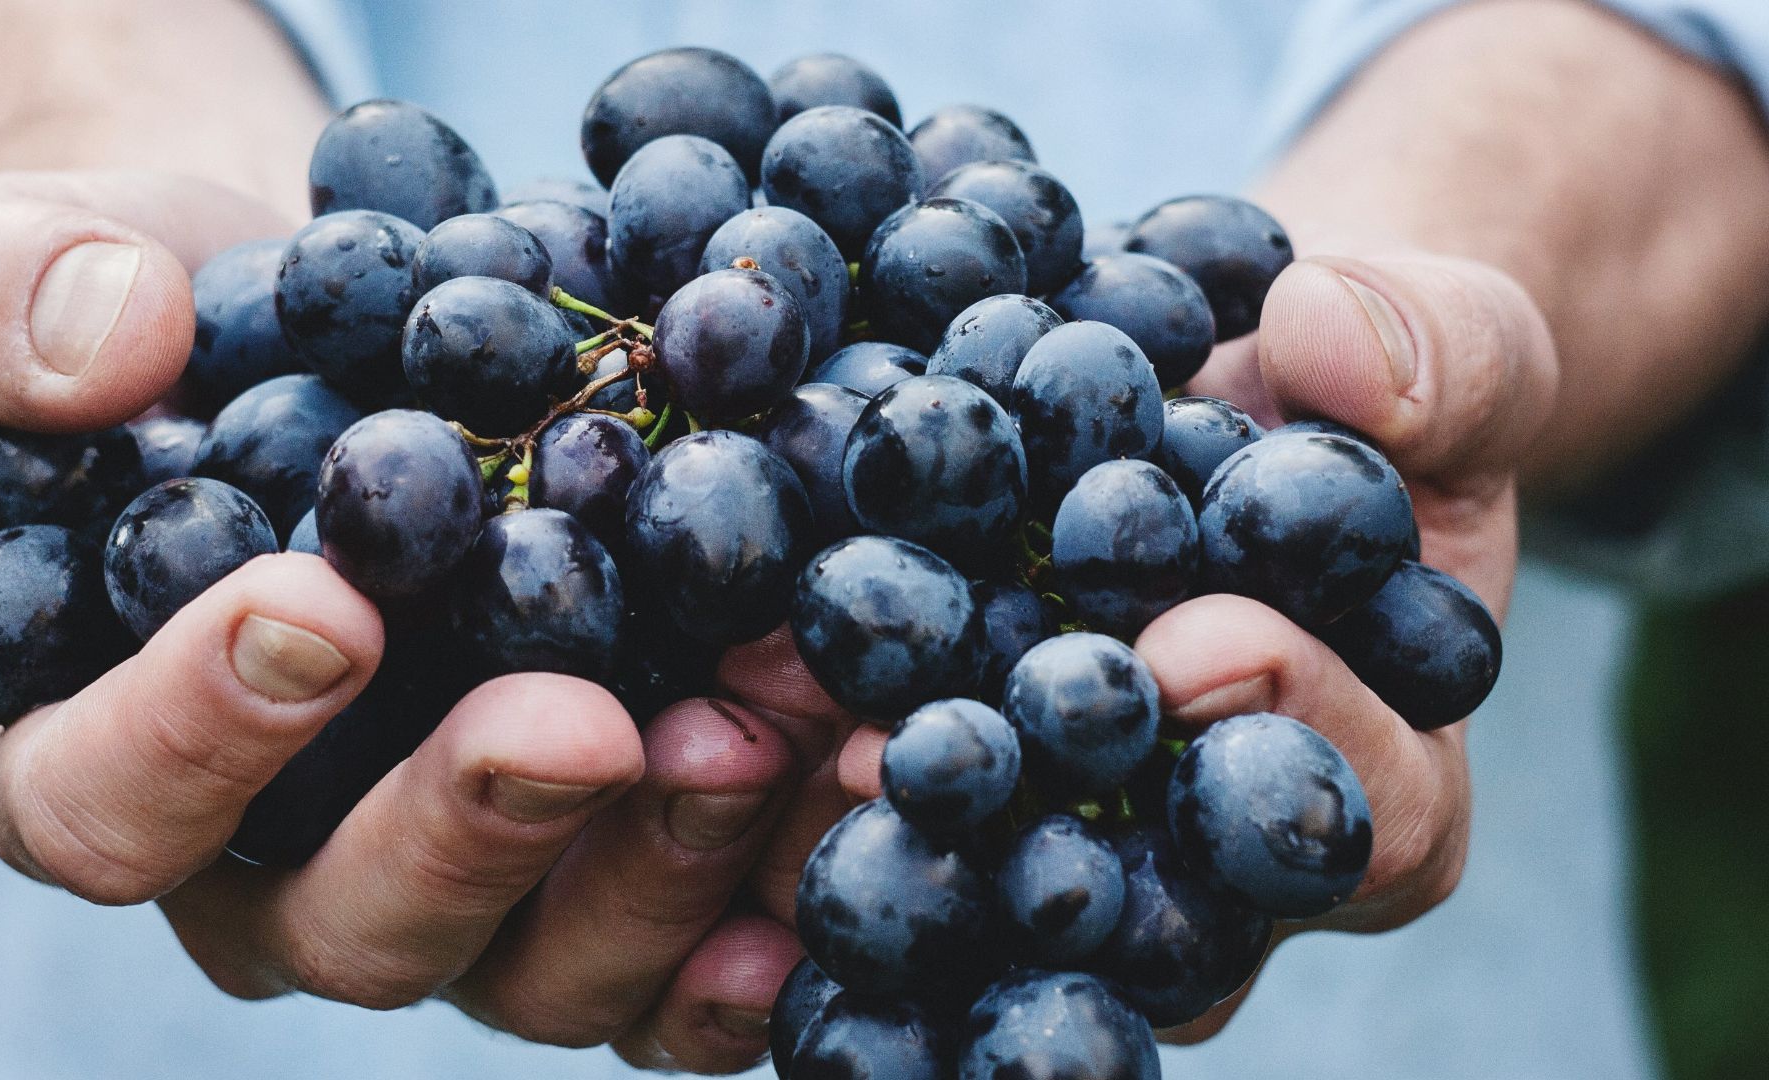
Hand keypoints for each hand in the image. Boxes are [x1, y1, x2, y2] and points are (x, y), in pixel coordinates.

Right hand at [0, 169, 815, 1074]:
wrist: (370, 342)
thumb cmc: (192, 323)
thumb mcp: (44, 261)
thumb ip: (7, 295)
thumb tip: (105, 347)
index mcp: (109, 756)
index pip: (107, 804)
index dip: (196, 734)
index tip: (321, 607)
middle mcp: (285, 867)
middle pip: (355, 924)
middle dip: (478, 825)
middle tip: (587, 721)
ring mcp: (469, 893)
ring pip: (546, 962)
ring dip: (667, 860)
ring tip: (773, 727)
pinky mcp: (610, 880)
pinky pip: (686, 958)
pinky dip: (773, 903)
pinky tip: (851, 809)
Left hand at [827, 247, 1558, 1038]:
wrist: (1243, 401)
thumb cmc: (1369, 393)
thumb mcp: (1447, 346)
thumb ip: (1440, 357)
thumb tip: (1338, 351)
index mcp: (1388, 780)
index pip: (1369, 812)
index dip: (1294, 733)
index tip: (1193, 645)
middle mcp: (1224, 859)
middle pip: (1153, 898)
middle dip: (1038, 819)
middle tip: (914, 751)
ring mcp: (1086, 840)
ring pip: (998, 888)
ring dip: (884, 822)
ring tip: (778, 735)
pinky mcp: (967, 794)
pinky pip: (898, 817)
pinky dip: (806, 773)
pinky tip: (716, 712)